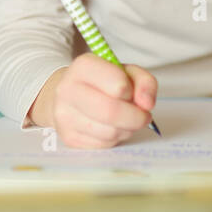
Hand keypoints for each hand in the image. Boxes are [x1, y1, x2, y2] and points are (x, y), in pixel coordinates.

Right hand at [31, 53, 157, 148]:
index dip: (132, 92)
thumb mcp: (127, 72)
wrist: (70, 95)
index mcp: (84, 66)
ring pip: (109, 132)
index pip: (119, 86)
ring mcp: (64, 116)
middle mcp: (68, 89)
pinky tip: (112, 127)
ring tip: (126, 120)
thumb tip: (147, 104)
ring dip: (127, 129)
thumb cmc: (103, 82)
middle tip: (143, 116)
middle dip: (136, 117)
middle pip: (111, 112)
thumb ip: (145, 82)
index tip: (131, 93)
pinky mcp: (69, 138)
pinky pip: (103, 145)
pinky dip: (115, 138)